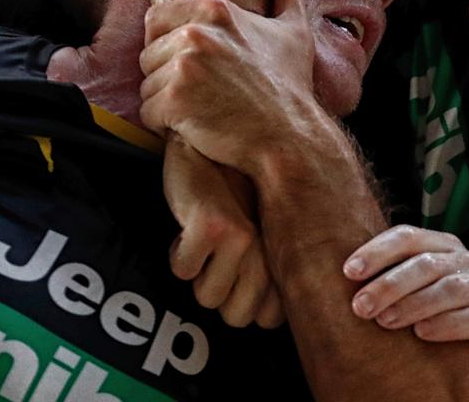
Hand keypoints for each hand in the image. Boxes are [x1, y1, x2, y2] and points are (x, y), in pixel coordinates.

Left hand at [139, 0, 315, 172]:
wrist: (290, 138)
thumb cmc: (290, 87)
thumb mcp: (293, 30)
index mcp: (216, 10)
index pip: (157, 19)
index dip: (170, 45)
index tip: (200, 67)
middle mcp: (197, 33)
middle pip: (149, 53)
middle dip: (168, 76)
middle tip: (205, 94)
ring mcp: (183, 67)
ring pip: (146, 85)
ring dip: (167, 103)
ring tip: (204, 111)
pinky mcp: (174, 101)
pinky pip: (148, 113)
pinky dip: (166, 126)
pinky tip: (197, 128)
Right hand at [162, 139, 284, 328]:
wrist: (207, 149)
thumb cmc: (233, 198)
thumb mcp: (260, 234)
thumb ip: (267, 274)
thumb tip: (262, 318)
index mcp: (289, 255)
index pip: (270, 319)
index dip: (243, 302)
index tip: (235, 271)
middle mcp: (274, 250)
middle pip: (237, 317)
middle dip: (219, 292)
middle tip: (217, 255)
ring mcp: (245, 240)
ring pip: (208, 298)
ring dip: (197, 272)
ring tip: (205, 235)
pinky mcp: (213, 228)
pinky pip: (184, 272)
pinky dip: (178, 254)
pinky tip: (189, 225)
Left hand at [344, 225, 468, 354]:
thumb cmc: (444, 320)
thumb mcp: (418, 295)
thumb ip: (393, 281)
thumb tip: (344, 278)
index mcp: (448, 248)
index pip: (410, 237)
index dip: (378, 250)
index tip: (348, 272)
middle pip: (428, 262)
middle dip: (390, 283)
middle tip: (361, 306)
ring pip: (453, 287)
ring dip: (415, 303)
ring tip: (386, 322)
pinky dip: (451, 324)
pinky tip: (424, 334)